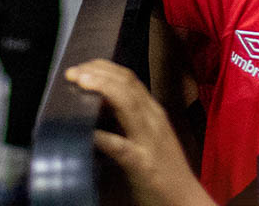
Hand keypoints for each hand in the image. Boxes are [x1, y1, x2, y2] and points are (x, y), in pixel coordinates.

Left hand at [64, 60, 212, 205]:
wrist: (185, 201)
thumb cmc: (163, 170)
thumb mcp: (147, 136)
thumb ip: (127, 119)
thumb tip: (97, 104)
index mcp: (153, 112)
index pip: (129, 78)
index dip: (104, 67)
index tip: (81, 67)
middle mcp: (154, 120)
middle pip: (127, 84)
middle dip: (99, 72)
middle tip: (73, 71)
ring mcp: (150, 141)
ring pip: (128, 103)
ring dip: (102, 88)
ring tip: (80, 83)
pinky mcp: (143, 165)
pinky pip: (121, 146)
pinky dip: (103, 136)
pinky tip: (88, 132)